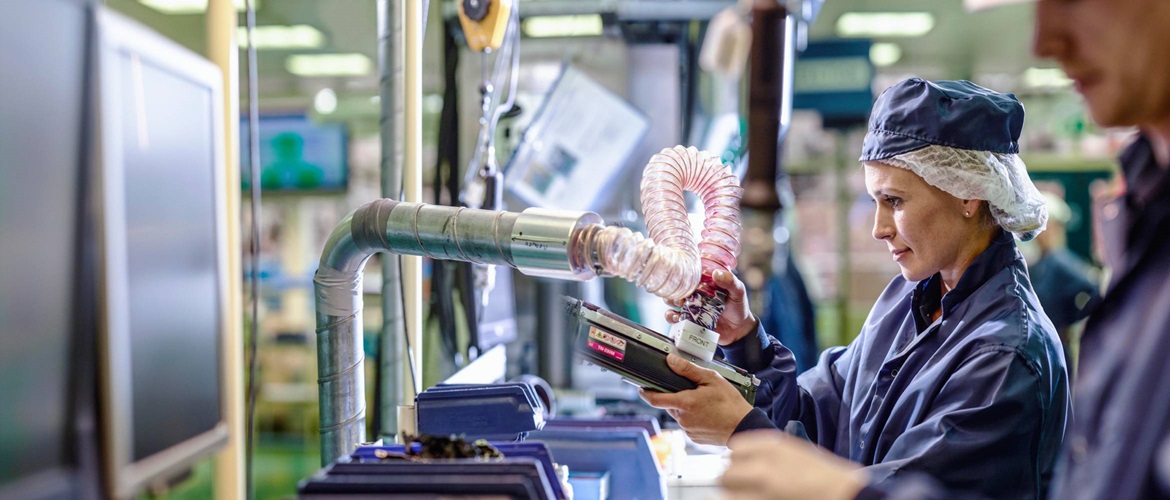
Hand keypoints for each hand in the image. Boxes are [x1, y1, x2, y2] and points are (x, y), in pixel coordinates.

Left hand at [638, 353, 752, 445]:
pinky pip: (688, 425)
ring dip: (686, 408)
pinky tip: (707, 414)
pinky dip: (693, 418)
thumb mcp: (711, 379)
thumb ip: (688, 370)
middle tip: (693, 391)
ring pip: (679, 415)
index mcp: (685, 403)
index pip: (655, 399)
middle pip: (670, 405)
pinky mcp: (694, 438)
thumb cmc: (730, 404)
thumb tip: (671, 361)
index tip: (641, 387)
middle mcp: (683, 419)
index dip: (645, 393)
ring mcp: (688, 430)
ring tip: (704, 403)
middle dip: (676, 397)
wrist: (744, 427)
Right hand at [664, 270, 757, 345]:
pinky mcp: (689, 320)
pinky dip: (671, 317)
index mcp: (704, 283)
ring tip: (679, 305)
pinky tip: (677, 317)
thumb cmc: (738, 307)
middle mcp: (694, 293)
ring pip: (671, 301)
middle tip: (681, 296)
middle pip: (677, 287)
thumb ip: (730, 281)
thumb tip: (716, 274)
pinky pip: (674, 318)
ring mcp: (691, 307)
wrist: (739, 330)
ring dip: (670, 302)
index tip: (682, 278)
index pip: (688, 274)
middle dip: (674, 290)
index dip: (682, 274)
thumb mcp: (738, 291)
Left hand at [721, 430, 867, 499]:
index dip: (738, 460)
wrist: (845, 494)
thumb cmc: (826, 476)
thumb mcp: (797, 451)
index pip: (736, 449)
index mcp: (772, 446)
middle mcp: (763, 465)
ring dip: (735, 494)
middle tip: (741, 487)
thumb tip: (745, 458)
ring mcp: (762, 488)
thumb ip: (769, 452)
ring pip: (729, 492)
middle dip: (732, 480)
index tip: (741, 466)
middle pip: (727, 473)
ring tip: (749, 495)